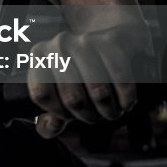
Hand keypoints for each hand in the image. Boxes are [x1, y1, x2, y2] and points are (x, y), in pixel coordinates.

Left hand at [28, 22, 151, 137]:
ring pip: (98, 93)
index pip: (41, 95)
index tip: (69, 115)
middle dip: (88, 116)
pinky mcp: (112, 42)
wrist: (114, 40)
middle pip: (73, 99)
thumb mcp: (62, 95)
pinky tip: (126, 102)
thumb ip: (49, 120)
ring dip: (109, 111)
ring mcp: (85, 41)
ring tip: (112, 110)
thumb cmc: (83, 74)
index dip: (58, 113)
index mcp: (40, 56)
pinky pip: (121, 81)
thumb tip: (52, 126)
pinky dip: (126, 99)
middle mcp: (59, 45)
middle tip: (96, 116)